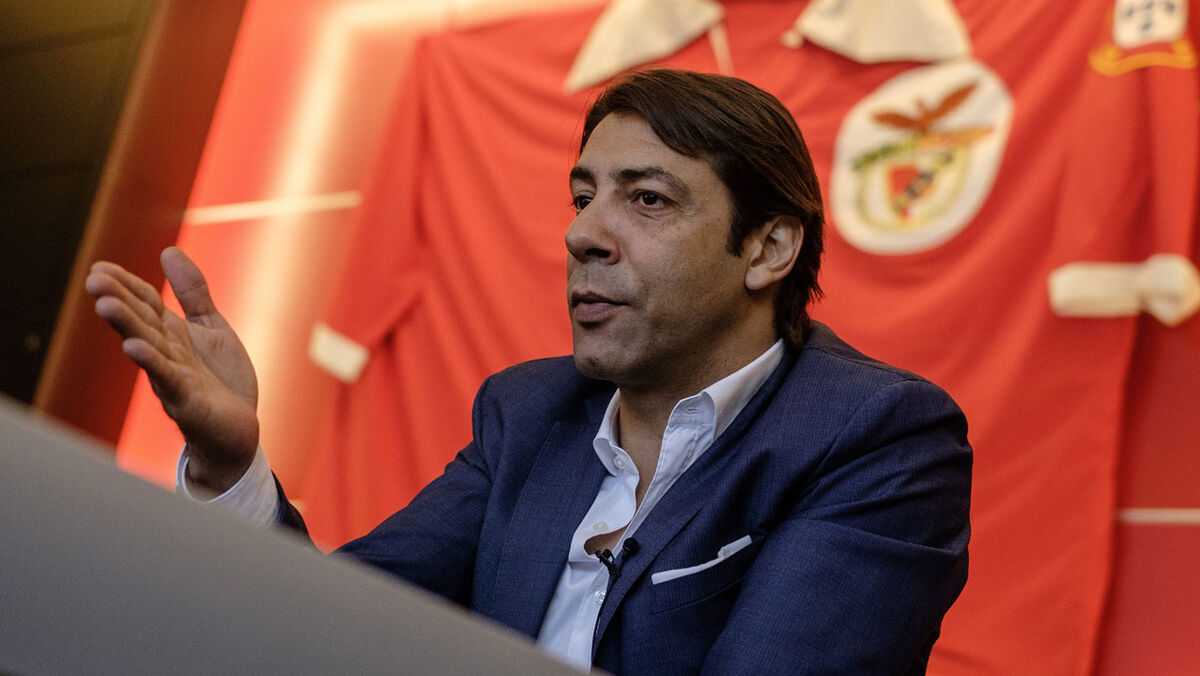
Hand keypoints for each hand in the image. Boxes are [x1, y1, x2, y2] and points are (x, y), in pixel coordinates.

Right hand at [86, 247, 259, 492]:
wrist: (238, 432)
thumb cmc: (220, 381)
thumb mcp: (211, 327)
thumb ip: (192, 293)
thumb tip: (168, 250)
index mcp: (171, 335)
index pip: (144, 304)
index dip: (126, 286)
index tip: (100, 267)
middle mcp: (167, 354)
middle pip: (140, 324)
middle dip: (118, 302)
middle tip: (94, 281)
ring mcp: (174, 378)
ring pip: (148, 349)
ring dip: (127, 327)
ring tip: (106, 306)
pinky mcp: (188, 401)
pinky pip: (168, 380)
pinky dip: (152, 364)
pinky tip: (136, 348)